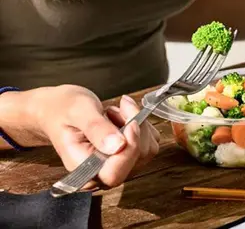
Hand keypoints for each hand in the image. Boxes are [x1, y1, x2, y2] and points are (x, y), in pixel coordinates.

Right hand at [28, 85, 159, 188]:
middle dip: (135, 127)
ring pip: (147, 149)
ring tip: (114, 113)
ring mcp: (118, 166)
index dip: (129, 150)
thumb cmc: (63, 110)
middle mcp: (101, 174)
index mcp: (82, 171)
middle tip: (119, 106)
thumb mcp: (78, 112)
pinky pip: (150, 142)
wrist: (58, 109)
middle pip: (136, 159)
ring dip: (138, 124)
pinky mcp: (130, 156)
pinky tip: (122, 117)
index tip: (132, 122)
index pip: (114, 174)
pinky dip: (142, 124)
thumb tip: (117, 146)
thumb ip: (96, 129)